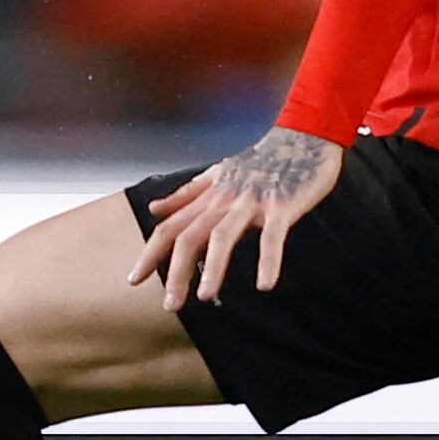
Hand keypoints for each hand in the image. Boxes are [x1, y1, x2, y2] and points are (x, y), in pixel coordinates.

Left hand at [130, 125, 343, 307]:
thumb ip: (186, 194)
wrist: (304, 135)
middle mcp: (224, 199)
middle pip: (190, 236)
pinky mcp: (282, 205)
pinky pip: (273, 236)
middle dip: (176, 271)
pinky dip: (268, 260)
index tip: (134, 280)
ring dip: (212, 267)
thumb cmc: (262, 159)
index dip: (150, 253)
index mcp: (209, 196)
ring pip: (224, 236)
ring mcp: (252, 202)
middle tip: (170, 305)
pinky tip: (265, 285)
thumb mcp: (218, 173)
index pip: (171, 227)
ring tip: (205, 296)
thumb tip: (154, 209)